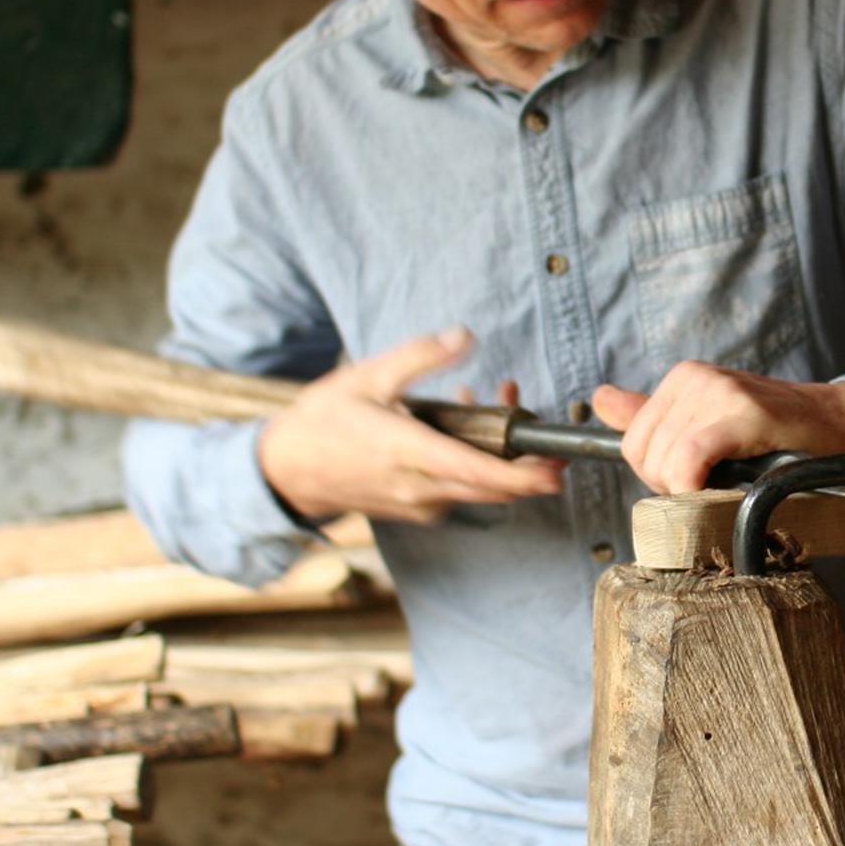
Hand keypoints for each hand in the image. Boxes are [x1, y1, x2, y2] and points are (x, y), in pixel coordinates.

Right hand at [258, 330, 563, 523]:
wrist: (287, 471)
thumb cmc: (324, 420)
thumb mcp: (368, 376)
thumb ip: (420, 356)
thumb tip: (465, 335)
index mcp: (409, 453)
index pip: (480, 472)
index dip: (524, 475)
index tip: (557, 467)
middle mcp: (420, 487)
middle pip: (492, 489)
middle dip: (528, 465)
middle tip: (546, 431)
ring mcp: (419, 504)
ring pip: (478, 489)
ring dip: (501, 457)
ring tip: (497, 399)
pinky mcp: (418, 509)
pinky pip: (460, 490)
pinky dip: (474, 463)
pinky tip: (464, 425)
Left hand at [590, 363, 844, 494]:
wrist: (839, 429)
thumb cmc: (775, 435)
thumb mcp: (706, 420)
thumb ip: (651, 413)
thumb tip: (600, 399)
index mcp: (682, 378)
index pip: (632, 444)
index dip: (659, 476)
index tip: (697, 479)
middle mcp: (694, 377)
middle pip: (644, 457)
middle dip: (674, 486)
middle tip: (718, 483)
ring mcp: (719, 391)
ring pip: (666, 463)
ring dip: (693, 490)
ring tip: (732, 480)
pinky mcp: (744, 412)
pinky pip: (690, 458)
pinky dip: (696, 483)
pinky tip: (722, 486)